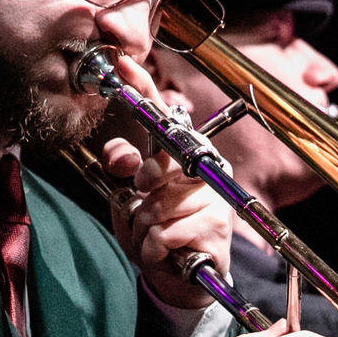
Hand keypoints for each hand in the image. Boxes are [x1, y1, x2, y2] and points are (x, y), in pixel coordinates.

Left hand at [101, 53, 232, 310]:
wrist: (182, 274)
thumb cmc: (158, 227)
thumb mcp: (131, 197)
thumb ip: (125, 167)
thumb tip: (120, 155)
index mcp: (182, 152)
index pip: (161, 115)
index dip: (142, 87)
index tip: (122, 62)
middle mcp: (203, 166)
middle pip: (159, 163)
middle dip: (144, 184)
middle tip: (145, 195)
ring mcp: (213, 195)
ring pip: (157, 205)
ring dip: (143, 228)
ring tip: (154, 237)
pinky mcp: (217, 224)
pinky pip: (166, 231)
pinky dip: (154, 247)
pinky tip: (163, 252)